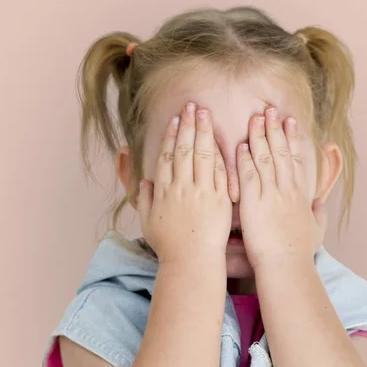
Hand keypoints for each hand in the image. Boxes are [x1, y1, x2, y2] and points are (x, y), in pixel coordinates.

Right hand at [138, 102, 231, 264]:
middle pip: (184, 149)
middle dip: (188, 124)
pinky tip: (222, 140)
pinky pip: (220, 172)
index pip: (167, 155)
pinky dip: (221, 155)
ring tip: (205, 113)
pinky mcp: (219, 199)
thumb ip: (144, 199)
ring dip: (204, 132)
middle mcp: (181, 187)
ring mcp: (201, 192)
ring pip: (202, 155)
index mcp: (163, 190)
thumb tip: (144, 181)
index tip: (176, 119)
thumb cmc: (169, 246)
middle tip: (192, 105)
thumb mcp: (148, 222)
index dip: (172, 135)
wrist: (191, 261)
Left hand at [236, 106, 326, 269]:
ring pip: (265, 159)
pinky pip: (249, 176)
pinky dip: (245, 160)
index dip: (292, 139)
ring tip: (256, 117)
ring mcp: (270, 195)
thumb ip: (318, 214)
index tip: (290, 121)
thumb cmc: (299, 253)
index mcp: (299, 195)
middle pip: (281, 152)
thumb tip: (319, 203)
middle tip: (272, 109)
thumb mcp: (316, 231)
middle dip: (275, 129)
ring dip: (259, 137)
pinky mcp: (254, 204)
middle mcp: (286, 190)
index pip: (296, 160)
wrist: (286, 265)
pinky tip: (241, 145)